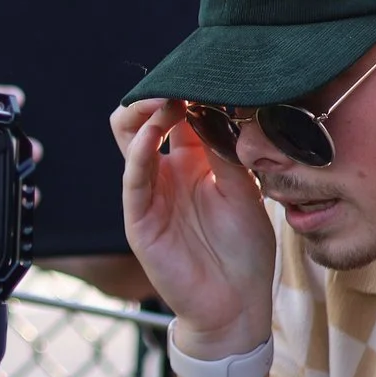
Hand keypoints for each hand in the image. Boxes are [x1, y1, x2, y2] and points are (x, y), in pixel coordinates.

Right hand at [110, 99, 273, 355]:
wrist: (236, 307)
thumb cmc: (244, 252)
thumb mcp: (245, 191)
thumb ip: (227, 151)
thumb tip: (220, 103)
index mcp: (194, 162)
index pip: (180, 113)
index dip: (189, 90)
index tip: (209, 69)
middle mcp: (167, 172)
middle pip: (145, 117)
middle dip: (161, 92)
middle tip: (184, 78)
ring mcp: (150, 193)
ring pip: (130, 137)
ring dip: (148, 112)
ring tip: (169, 98)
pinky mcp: (140, 219)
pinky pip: (133, 178)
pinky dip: (141, 151)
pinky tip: (156, 132)